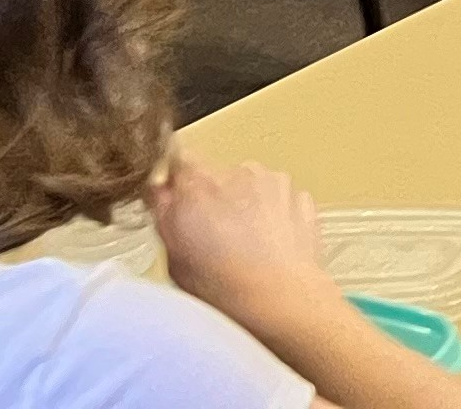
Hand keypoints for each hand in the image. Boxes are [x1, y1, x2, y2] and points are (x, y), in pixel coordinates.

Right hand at [152, 155, 335, 330]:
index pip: (177, 160)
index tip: (175, 200)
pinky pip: (278, 199)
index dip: (176, 181)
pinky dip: (272, 216)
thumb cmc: (225, 290)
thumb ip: (165, 215)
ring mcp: (273, 181)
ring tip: (244, 249)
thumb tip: (160, 193)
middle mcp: (236, 173)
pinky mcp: (299, 196)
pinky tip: (269, 248)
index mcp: (197, 186)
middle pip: (215, 176)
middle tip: (211, 239)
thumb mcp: (174, 259)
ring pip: (249, 186)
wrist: (282, 301)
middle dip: (211, 199)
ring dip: (244, 206)